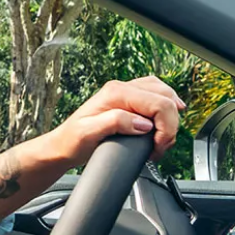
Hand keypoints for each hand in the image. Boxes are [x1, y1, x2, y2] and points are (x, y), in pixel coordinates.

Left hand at [42, 75, 183, 167]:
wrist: (63, 145)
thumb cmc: (72, 141)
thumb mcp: (88, 133)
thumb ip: (115, 123)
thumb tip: (142, 123)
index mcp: (115, 93)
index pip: (160, 103)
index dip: (167, 127)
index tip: (158, 146)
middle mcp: (122, 88)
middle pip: (166, 98)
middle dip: (171, 124)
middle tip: (160, 146)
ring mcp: (126, 93)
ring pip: (165, 93)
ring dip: (171, 116)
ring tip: (161, 138)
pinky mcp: (129, 101)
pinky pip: (157, 95)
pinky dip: (167, 108)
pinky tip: (166, 119)